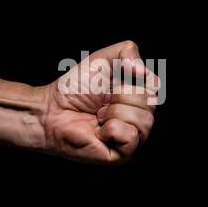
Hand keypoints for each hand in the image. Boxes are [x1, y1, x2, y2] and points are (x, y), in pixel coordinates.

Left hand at [38, 39, 158, 163]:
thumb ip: (127, 52)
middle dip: (121, 96)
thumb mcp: (102, 59)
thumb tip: (144, 72)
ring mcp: (133, 138)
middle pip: (151, 102)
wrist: (52, 110)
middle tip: (101, 102)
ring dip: (115, 112)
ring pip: (144, 120)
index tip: (114, 80)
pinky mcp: (123, 154)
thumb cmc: (75, 88)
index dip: (134, 80)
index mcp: (138, 97)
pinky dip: (111, 129)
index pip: (155, 86)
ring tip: (99, 115)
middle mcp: (138, 118)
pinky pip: (131, 136)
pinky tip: (99, 130)